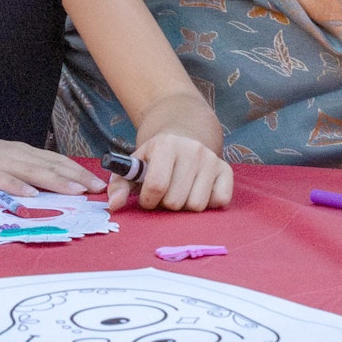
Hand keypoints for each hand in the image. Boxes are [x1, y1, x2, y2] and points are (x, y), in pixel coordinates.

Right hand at [0, 128, 105, 197]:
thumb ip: (20, 170)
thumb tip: (44, 184)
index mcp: (20, 152)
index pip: (55, 160)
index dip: (78, 171)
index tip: (98, 182)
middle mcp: (14, 155)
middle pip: (51, 166)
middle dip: (76, 178)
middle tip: (98, 189)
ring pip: (33, 172)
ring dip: (57, 181)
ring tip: (77, 191)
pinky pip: (1, 180)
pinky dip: (17, 187)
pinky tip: (31, 194)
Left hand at [112, 133, 233, 211]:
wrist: (185, 134)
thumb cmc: (155, 157)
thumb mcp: (134, 165)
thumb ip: (119, 185)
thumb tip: (114, 205)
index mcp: (166, 144)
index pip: (156, 186)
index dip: (148, 200)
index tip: (147, 198)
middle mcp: (193, 150)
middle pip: (176, 201)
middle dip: (166, 204)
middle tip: (165, 194)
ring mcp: (212, 160)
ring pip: (197, 206)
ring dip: (186, 207)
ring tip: (180, 193)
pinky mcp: (227, 171)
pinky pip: (220, 201)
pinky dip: (208, 204)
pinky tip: (198, 192)